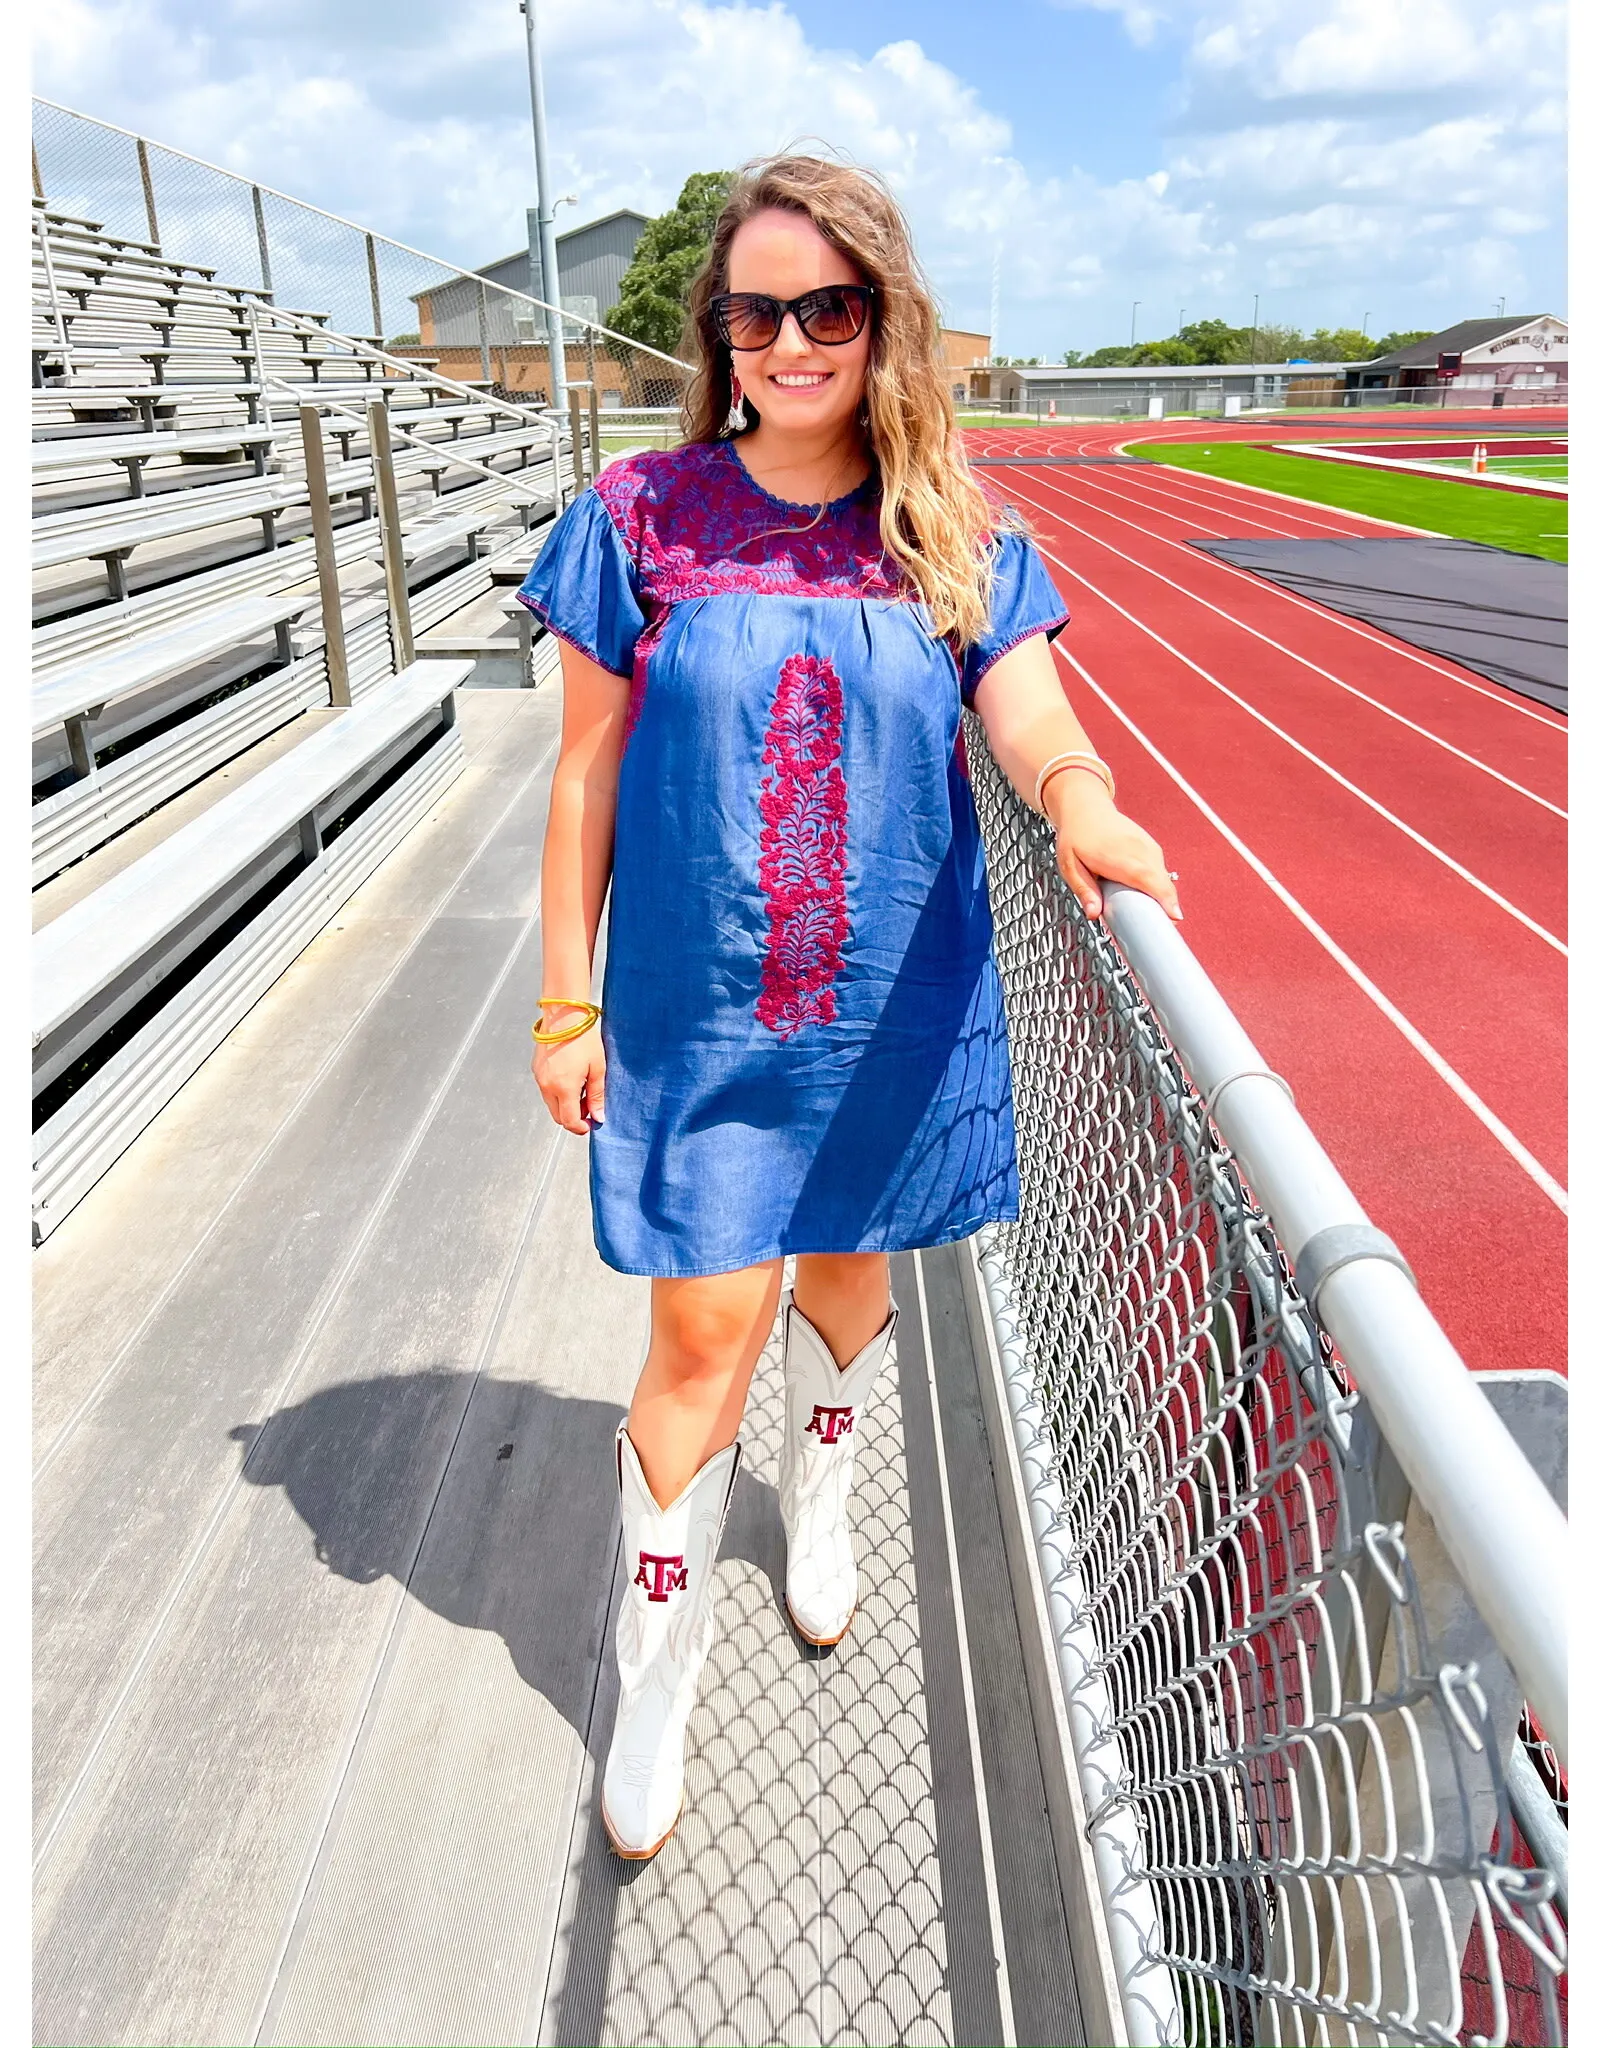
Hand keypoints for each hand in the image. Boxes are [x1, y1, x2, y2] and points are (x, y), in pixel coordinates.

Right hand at [532, 1027, 605, 1133]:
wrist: (564, 1014)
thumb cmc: (583, 1037)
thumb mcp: (598, 1068)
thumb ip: (597, 1096)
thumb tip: (598, 1117)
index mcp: (563, 1088)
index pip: (569, 1121)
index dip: (581, 1127)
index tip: (591, 1124)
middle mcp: (547, 1086)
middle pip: (558, 1116)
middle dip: (574, 1117)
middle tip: (590, 1106)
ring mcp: (539, 1078)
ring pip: (551, 1104)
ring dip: (566, 1104)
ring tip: (582, 1089)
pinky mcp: (536, 1069)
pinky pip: (546, 1090)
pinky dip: (558, 1092)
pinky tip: (571, 1079)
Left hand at [1044, 775, 1181, 921]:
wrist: (1087, 809)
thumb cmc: (1077, 838)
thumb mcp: (1070, 866)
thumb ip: (1084, 890)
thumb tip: (1094, 914)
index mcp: (1120, 857)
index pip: (1149, 879)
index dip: (1164, 898)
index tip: (1175, 918)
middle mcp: (1141, 851)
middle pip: (1163, 884)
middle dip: (1166, 907)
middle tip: (1160, 929)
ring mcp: (1149, 848)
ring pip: (1164, 880)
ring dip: (1161, 898)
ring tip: (1151, 915)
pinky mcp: (1153, 849)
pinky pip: (1161, 873)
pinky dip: (1159, 886)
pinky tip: (1145, 895)